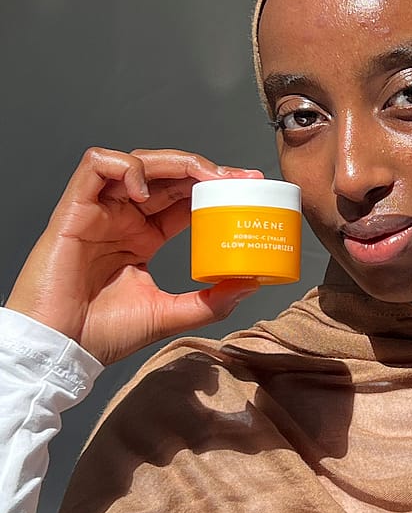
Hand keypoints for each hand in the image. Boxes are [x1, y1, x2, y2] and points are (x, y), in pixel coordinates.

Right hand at [6, 147, 261, 364]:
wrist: (59, 350)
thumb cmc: (103, 334)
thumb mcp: (169, 314)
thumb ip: (209, 302)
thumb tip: (251, 284)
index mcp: (144, 236)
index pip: (184, 198)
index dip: (215, 186)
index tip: (249, 185)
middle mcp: (124, 217)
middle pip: (167, 174)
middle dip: (205, 168)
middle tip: (239, 177)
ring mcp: (100, 211)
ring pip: (138, 162)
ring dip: (175, 162)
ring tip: (206, 177)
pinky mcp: (74, 209)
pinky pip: (96, 166)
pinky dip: (126, 167)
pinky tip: (145, 191)